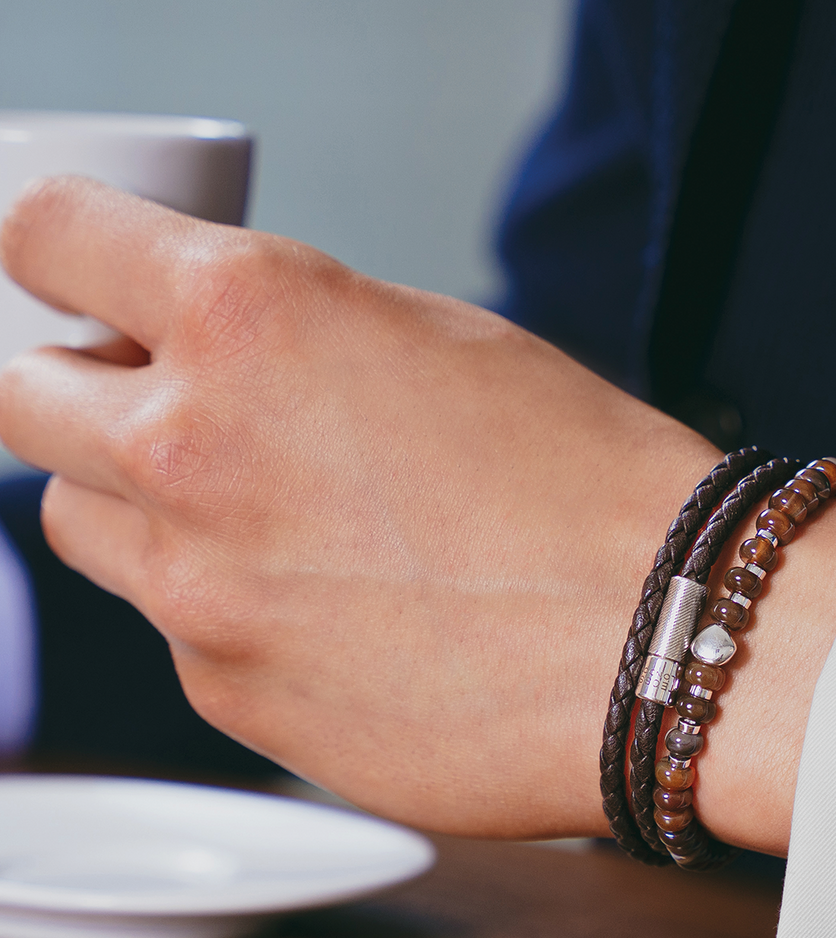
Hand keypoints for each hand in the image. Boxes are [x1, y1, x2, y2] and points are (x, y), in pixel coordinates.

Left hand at [0, 177, 835, 847]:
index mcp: (248, 321)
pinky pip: (182, 638)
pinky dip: (233, 618)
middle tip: (164, 407)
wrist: (669, 637)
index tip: (71, 272)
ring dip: (150, 514)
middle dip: (81, 393)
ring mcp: (197, 595)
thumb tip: (210, 350)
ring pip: (90, 531)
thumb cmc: (590, 483)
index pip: (45, 238)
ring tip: (282, 530)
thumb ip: (292, 333)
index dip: (57, 248)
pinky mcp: (231, 699)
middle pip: (22, 400)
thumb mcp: (440, 341)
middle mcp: (189, 454)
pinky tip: (345, 620)